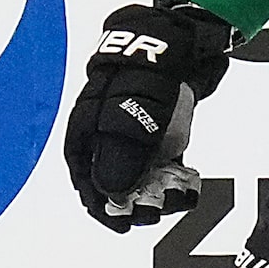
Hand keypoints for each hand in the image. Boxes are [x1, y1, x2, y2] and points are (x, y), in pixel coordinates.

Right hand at [63, 1, 234, 230]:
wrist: (184, 44)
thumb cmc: (149, 79)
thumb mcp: (131, 124)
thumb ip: (118, 162)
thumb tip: (112, 198)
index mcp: (88, 125)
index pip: (83, 173)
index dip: (97, 202)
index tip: (118, 222)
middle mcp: (108, 128)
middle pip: (111, 175)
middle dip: (129, 201)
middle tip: (149, 217)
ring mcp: (136, 127)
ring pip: (138, 170)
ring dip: (153, 191)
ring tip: (171, 202)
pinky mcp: (163, 126)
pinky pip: (162, 158)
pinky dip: (171, 175)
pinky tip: (185, 186)